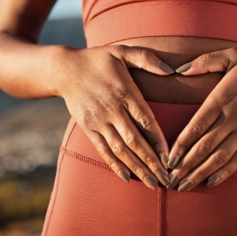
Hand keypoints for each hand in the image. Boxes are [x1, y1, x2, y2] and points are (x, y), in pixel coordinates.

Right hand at [59, 45, 173, 188]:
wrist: (64, 69)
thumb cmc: (98, 59)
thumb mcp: (122, 51)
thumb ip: (146, 58)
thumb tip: (171, 70)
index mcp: (124, 91)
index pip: (146, 120)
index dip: (159, 140)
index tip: (171, 158)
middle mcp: (112, 109)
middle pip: (135, 140)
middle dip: (152, 162)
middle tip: (168, 180)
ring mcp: (98, 120)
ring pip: (120, 149)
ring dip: (137, 168)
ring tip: (152, 184)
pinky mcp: (88, 127)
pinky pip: (102, 149)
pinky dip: (115, 164)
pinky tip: (126, 177)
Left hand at [166, 48, 236, 191]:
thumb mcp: (231, 55)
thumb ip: (203, 62)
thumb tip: (179, 70)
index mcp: (221, 99)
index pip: (196, 126)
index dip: (181, 145)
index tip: (168, 159)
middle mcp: (232, 118)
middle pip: (204, 146)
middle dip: (185, 165)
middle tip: (170, 180)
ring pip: (219, 157)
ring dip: (200, 173)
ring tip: (184, 187)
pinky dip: (225, 172)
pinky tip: (212, 182)